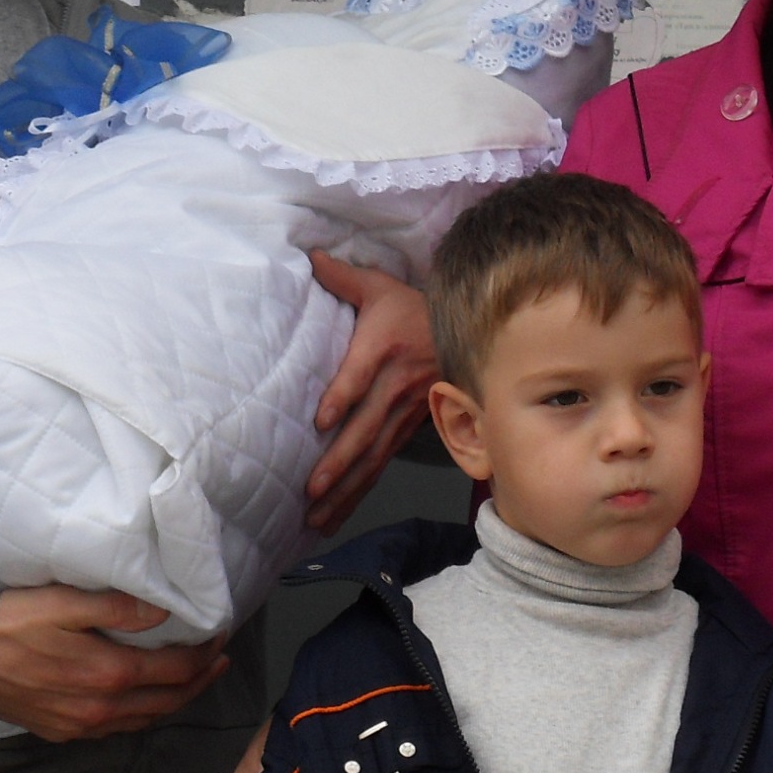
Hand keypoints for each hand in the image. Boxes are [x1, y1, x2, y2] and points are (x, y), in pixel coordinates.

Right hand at [0, 586, 227, 741]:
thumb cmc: (9, 623)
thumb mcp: (64, 604)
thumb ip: (117, 609)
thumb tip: (163, 613)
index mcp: (108, 675)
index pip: (175, 671)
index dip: (204, 655)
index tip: (220, 636)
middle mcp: (100, 709)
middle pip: (167, 701)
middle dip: (199, 681)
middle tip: (219, 661)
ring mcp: (80, 725)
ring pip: (143, 719)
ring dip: (174, 701)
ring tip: (192, 680)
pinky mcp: (60, 730)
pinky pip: (116, 729)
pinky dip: (141, 715)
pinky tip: (144, 701)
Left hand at [304, 250, 439, 532]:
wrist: (463, 331)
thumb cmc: (411, 308)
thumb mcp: (380, 286)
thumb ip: (343, 276)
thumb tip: (309, 257)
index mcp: (384, 348)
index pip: (361, 375)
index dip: (342, 396)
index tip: (320, 420)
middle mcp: (396, 385)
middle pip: (366, 428)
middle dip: (339, 461)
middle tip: (310, 489)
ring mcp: (404, 413)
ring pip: (373, 455)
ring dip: (346, 488)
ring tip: (316, 515)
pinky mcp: (406, 429)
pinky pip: (380, 463)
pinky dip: (359, 491)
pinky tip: (335, 514)